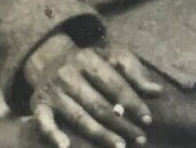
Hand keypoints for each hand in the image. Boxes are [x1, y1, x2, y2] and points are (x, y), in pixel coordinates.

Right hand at [25, 33, 162, 147]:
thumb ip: (135, 74)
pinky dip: (54, 135)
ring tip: (120, 146)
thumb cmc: (90, 62)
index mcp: (89, 59)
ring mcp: (52, 90)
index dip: (133, 103)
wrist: (49, 58)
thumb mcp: (113, 57)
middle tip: (140, 139)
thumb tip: (157, 92)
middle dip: (122, 124)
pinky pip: (44, 122)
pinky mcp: (38, 104)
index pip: (115, 85)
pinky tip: (66, 147)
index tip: (148, 120)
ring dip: (101, 135)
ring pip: (79, 117)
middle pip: (99, 104)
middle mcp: (68, 73)